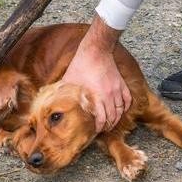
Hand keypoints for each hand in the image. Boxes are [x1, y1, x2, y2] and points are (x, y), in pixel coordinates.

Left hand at [62, 16, 131, 131]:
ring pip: (121, 109)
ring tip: (112, 122)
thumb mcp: (69, 80)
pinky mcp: (121, 83)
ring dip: (117, 118)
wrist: (96, 50)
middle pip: (113, 116)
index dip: (100, 127)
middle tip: (104, 129)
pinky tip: (121, 110)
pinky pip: (127, 99)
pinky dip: (125, 106)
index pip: (102, 118)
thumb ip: (64, 92)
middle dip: (109, 125)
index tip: (97, 130)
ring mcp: (117, 89)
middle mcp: (109, 95)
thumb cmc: (81, 64)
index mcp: (97, 96)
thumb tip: (54, 101)